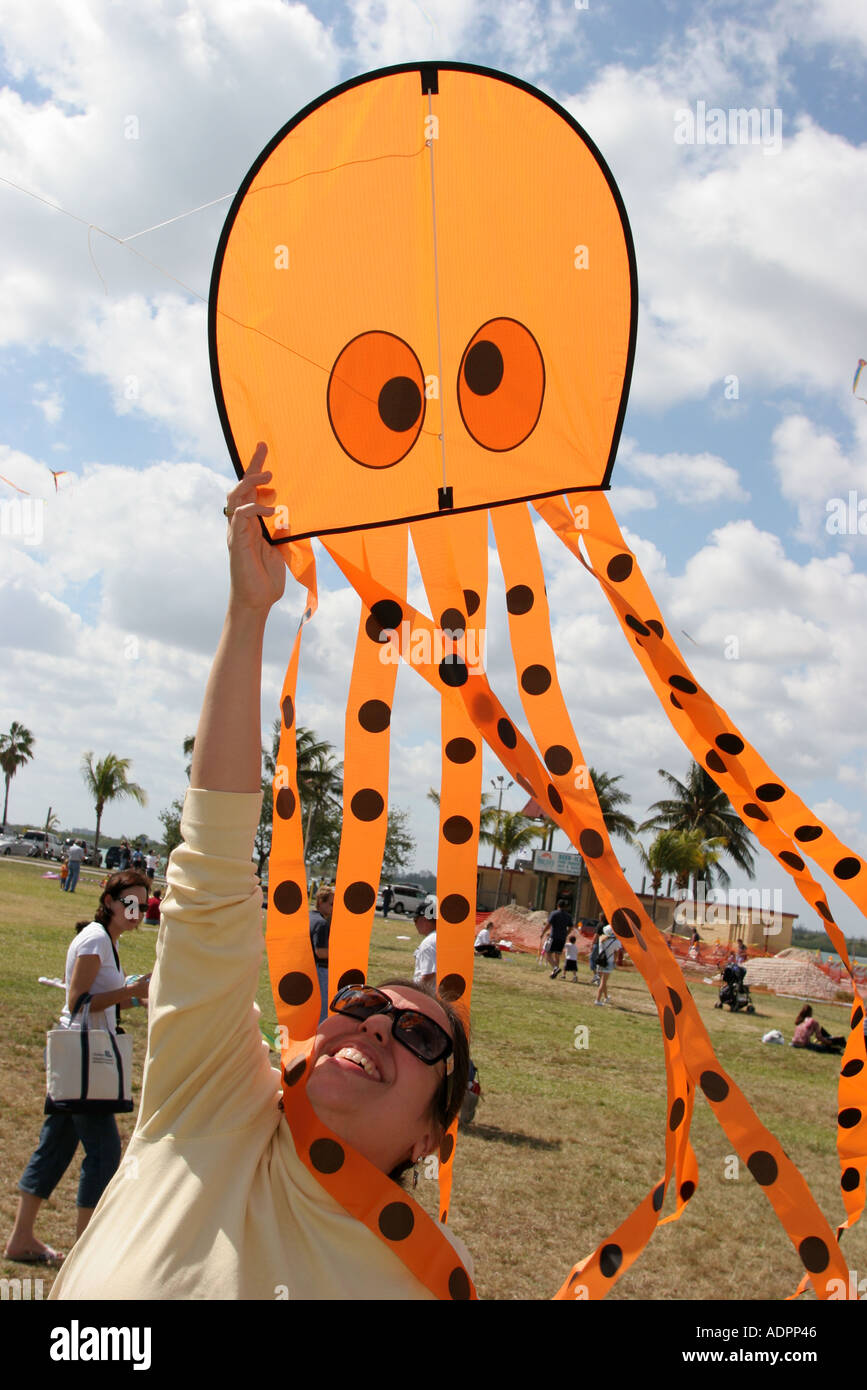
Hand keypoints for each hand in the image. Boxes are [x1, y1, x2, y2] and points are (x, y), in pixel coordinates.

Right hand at [225, 443, 286, 613]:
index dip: (256, 469)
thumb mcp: (283, 550)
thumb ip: (285, 532)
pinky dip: (255, 508)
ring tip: (267, 475)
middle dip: (251, 465)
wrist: (257, 601)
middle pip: (241, 486)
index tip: (264, 449)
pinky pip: (241, 515)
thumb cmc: (267, 579)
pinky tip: (272, 511)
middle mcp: (242, 523)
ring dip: (250, 481)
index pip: (253, 490)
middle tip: (263, 448)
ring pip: (236, 496)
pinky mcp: (236, 540)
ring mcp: (237, 531)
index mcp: (253, 523)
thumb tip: (293, 517)